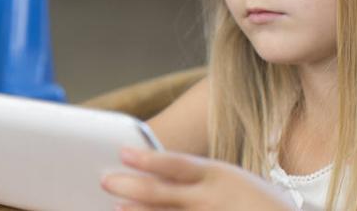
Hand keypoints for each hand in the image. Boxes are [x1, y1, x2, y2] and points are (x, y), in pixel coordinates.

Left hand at [101, 147, 294, 209]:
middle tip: (105, 180)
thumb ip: (193, 176)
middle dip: (129, 186)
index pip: (176, 165)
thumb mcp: (229, 177)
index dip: (148, 159)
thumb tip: (149, 172)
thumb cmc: (250, 199)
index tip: (123, 152)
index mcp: (217, 175)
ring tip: (116, 207)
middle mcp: (210, 200)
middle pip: (161, 194)